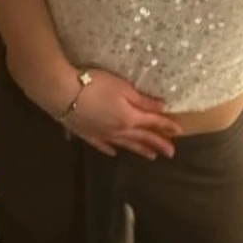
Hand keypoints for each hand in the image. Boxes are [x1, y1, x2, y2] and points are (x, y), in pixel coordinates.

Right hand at [63, 68, 183, 159]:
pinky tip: (115, 153)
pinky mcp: (87, 135)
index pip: (153, 123)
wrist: (62, 94)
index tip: (180, 132)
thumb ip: (143, 100)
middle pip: (142, 138)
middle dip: (158, 144)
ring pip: (126, 145)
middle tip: (171, 153)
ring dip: (140, 150)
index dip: (167, 126)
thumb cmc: (95, 85)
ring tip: (151, 156)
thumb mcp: (123, 88)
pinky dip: (111, 150)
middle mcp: (118, 130)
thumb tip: (162, 108)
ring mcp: (102, 135)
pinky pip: (103, 146)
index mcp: (130, 118)